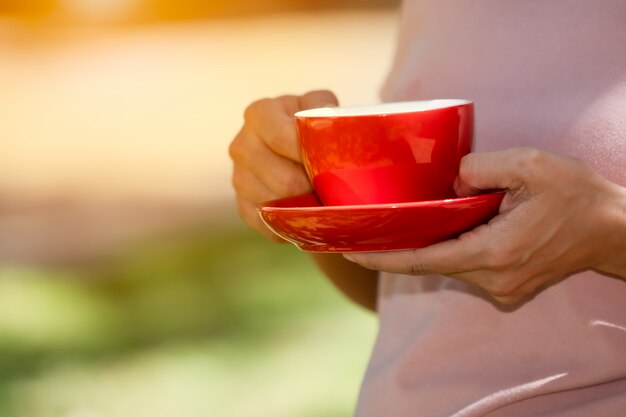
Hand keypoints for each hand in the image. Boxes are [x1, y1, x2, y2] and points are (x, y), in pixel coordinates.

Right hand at [229, 90, 338, 240]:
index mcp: (260, 114)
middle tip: (333, 190)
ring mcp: (239, 178)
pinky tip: (307, 217)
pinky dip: (290, 225)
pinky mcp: (241, 205)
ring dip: (303, 209)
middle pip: (283, 181)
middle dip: (313, 189)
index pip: (281, 138)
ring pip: (276, 206)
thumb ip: (324, 113)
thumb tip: (333, 129)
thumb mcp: (320, 106)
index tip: (331, 164)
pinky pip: (268, 223)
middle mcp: (242, 145)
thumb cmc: (311, 123)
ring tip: (323, 202)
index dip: (309, 155)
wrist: (293, 145)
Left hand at [344, 148, 625, 303]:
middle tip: (360, 225)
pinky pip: (461, 265)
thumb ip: (480, 167)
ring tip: (395, 221)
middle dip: (394, 246)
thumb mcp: (531, 165)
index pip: (420, 260)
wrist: (612, 230)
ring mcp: (499, 288)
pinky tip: (437, 227)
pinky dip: (444, 247)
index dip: (379, 256)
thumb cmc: (575, 196)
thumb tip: (449, 183)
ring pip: (444, 264)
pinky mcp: (504, 287)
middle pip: (428, 262)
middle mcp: (491, 278)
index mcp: (493, 252)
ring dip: (423, 244)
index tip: (347, 250)